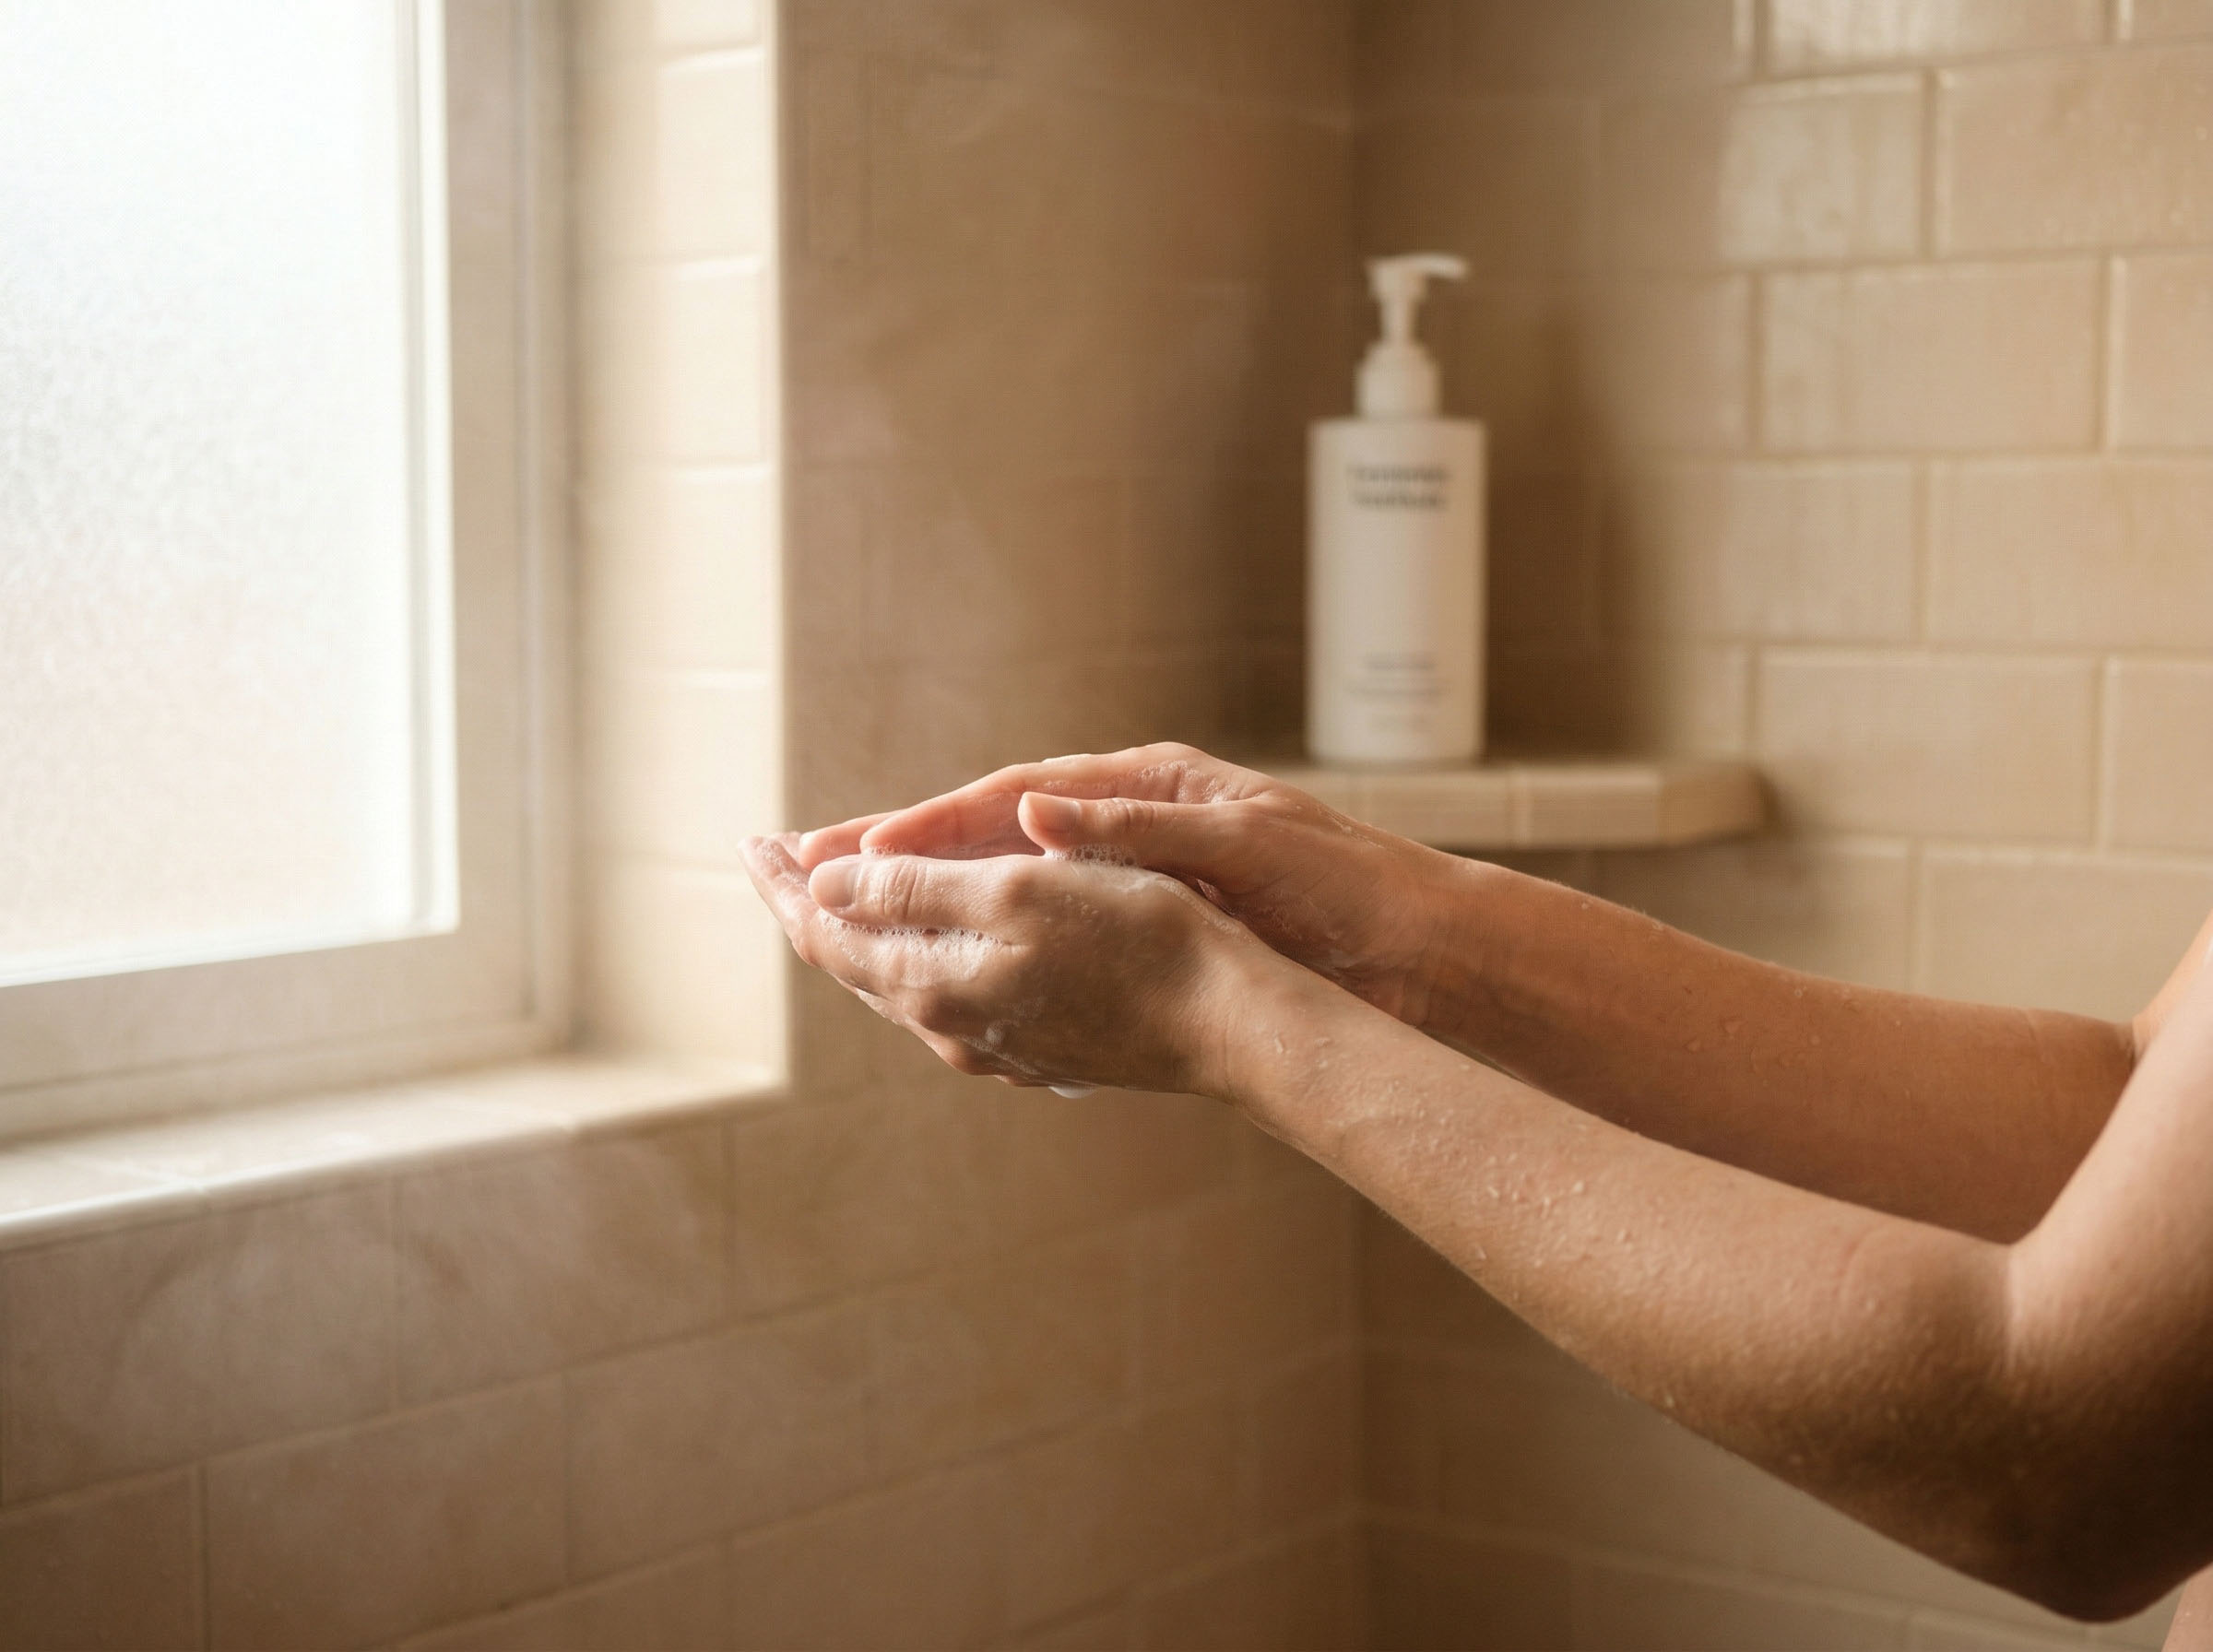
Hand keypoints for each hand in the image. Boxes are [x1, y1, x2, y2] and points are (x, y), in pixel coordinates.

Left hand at [740, 827, 1292, 1097]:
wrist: (1229, 1022)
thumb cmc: (1134, 941)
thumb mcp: (1014, 892)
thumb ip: (912, 889)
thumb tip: (823, 886)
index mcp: (933, 982)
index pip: (825, 930)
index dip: (784, 881)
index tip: (751, 839)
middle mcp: (951, 1025)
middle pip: (853, 963)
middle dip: (811, 905)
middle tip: (776, 858)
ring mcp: (997, 1044)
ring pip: (901, 983)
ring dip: (863, 933)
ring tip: (837, 894)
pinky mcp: (1040, 1047)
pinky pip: (951, 996)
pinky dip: (918, 955)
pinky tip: (928, 942)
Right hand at [798, 744, 1463, 1027]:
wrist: (1411, 946)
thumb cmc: (1340, 884)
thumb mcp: (1241, 844)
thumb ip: (1139, 826)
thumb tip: (1037, 806)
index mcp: (1146, 784)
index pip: (1012, 797)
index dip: (929, 824)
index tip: (856, 846)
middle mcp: (1126, 822)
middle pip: (990, 833)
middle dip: (900, 854)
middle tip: (808, 871)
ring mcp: (1132, 875)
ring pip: (1006, 884)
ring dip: (930, 899)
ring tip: (848, 920)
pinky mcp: (1148, 924)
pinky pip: (1046, 927)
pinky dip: (988, 941)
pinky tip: (944, 968)